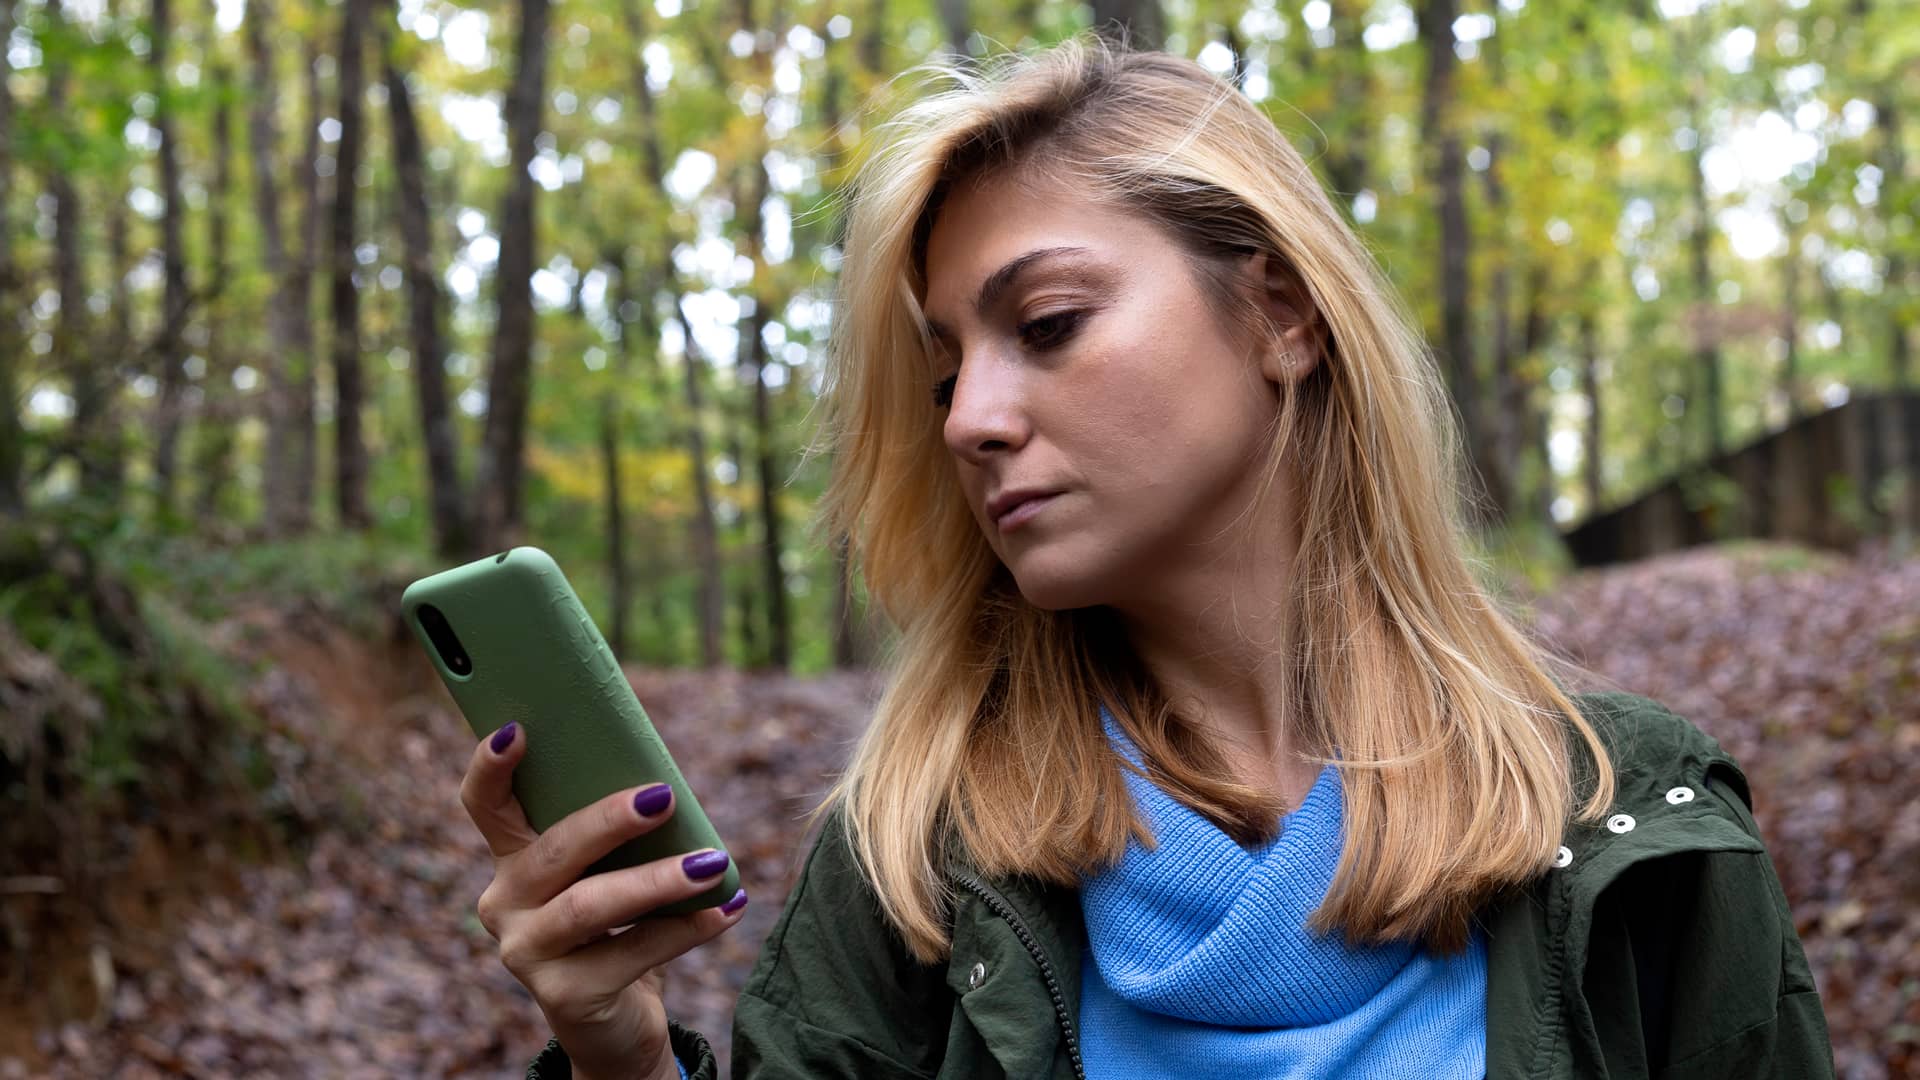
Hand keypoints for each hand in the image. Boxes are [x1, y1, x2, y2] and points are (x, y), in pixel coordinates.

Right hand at [460, 721, 747, 1079]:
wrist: (616, 1020)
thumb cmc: (619, 924)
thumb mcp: (611, 871)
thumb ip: (616, 834)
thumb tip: (664, 789)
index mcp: (513, 859)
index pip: (485, 805)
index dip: (491, 767)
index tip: (516, 729)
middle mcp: (504, 904)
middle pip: (552, 851)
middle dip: (608, 822)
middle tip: (662, 797)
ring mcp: (527, 953)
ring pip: (589, 906)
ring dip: (657, 881)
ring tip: (712, 863)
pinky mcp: (565, 997)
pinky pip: (631, 954)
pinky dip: (685, 929)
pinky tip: (725, 908)